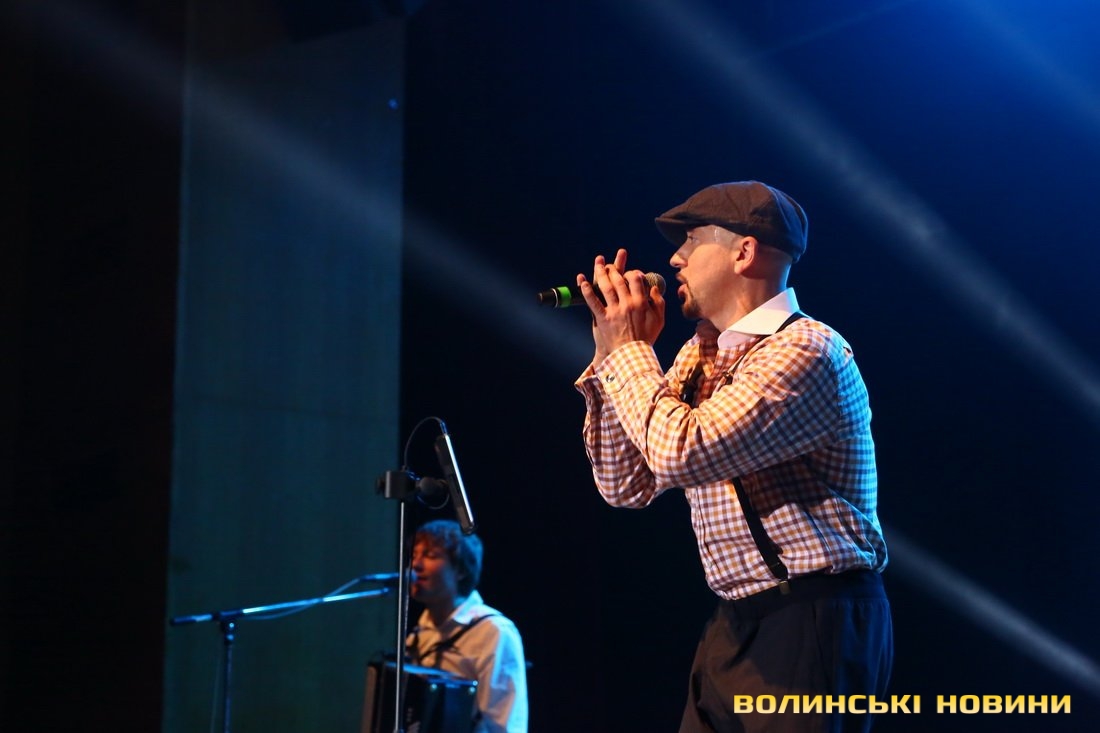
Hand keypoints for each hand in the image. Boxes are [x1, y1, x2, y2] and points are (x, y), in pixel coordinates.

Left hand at [577, 248, 664, 364]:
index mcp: (641, 303)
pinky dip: (587, 291)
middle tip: (609, 265)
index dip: (632, 272)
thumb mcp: (659, 320)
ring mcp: (614, 311)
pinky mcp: (603, 318)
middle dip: (613, 269)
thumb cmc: (646, 338)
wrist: (632, 355)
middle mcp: (627, 304)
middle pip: (619, 280)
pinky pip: (593, 302)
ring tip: (598, 264)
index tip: (630, 273)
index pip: (635, 279)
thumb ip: (659, 302)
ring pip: (606, 287)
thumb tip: (654, 288)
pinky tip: (582, 281)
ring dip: (601, 273)